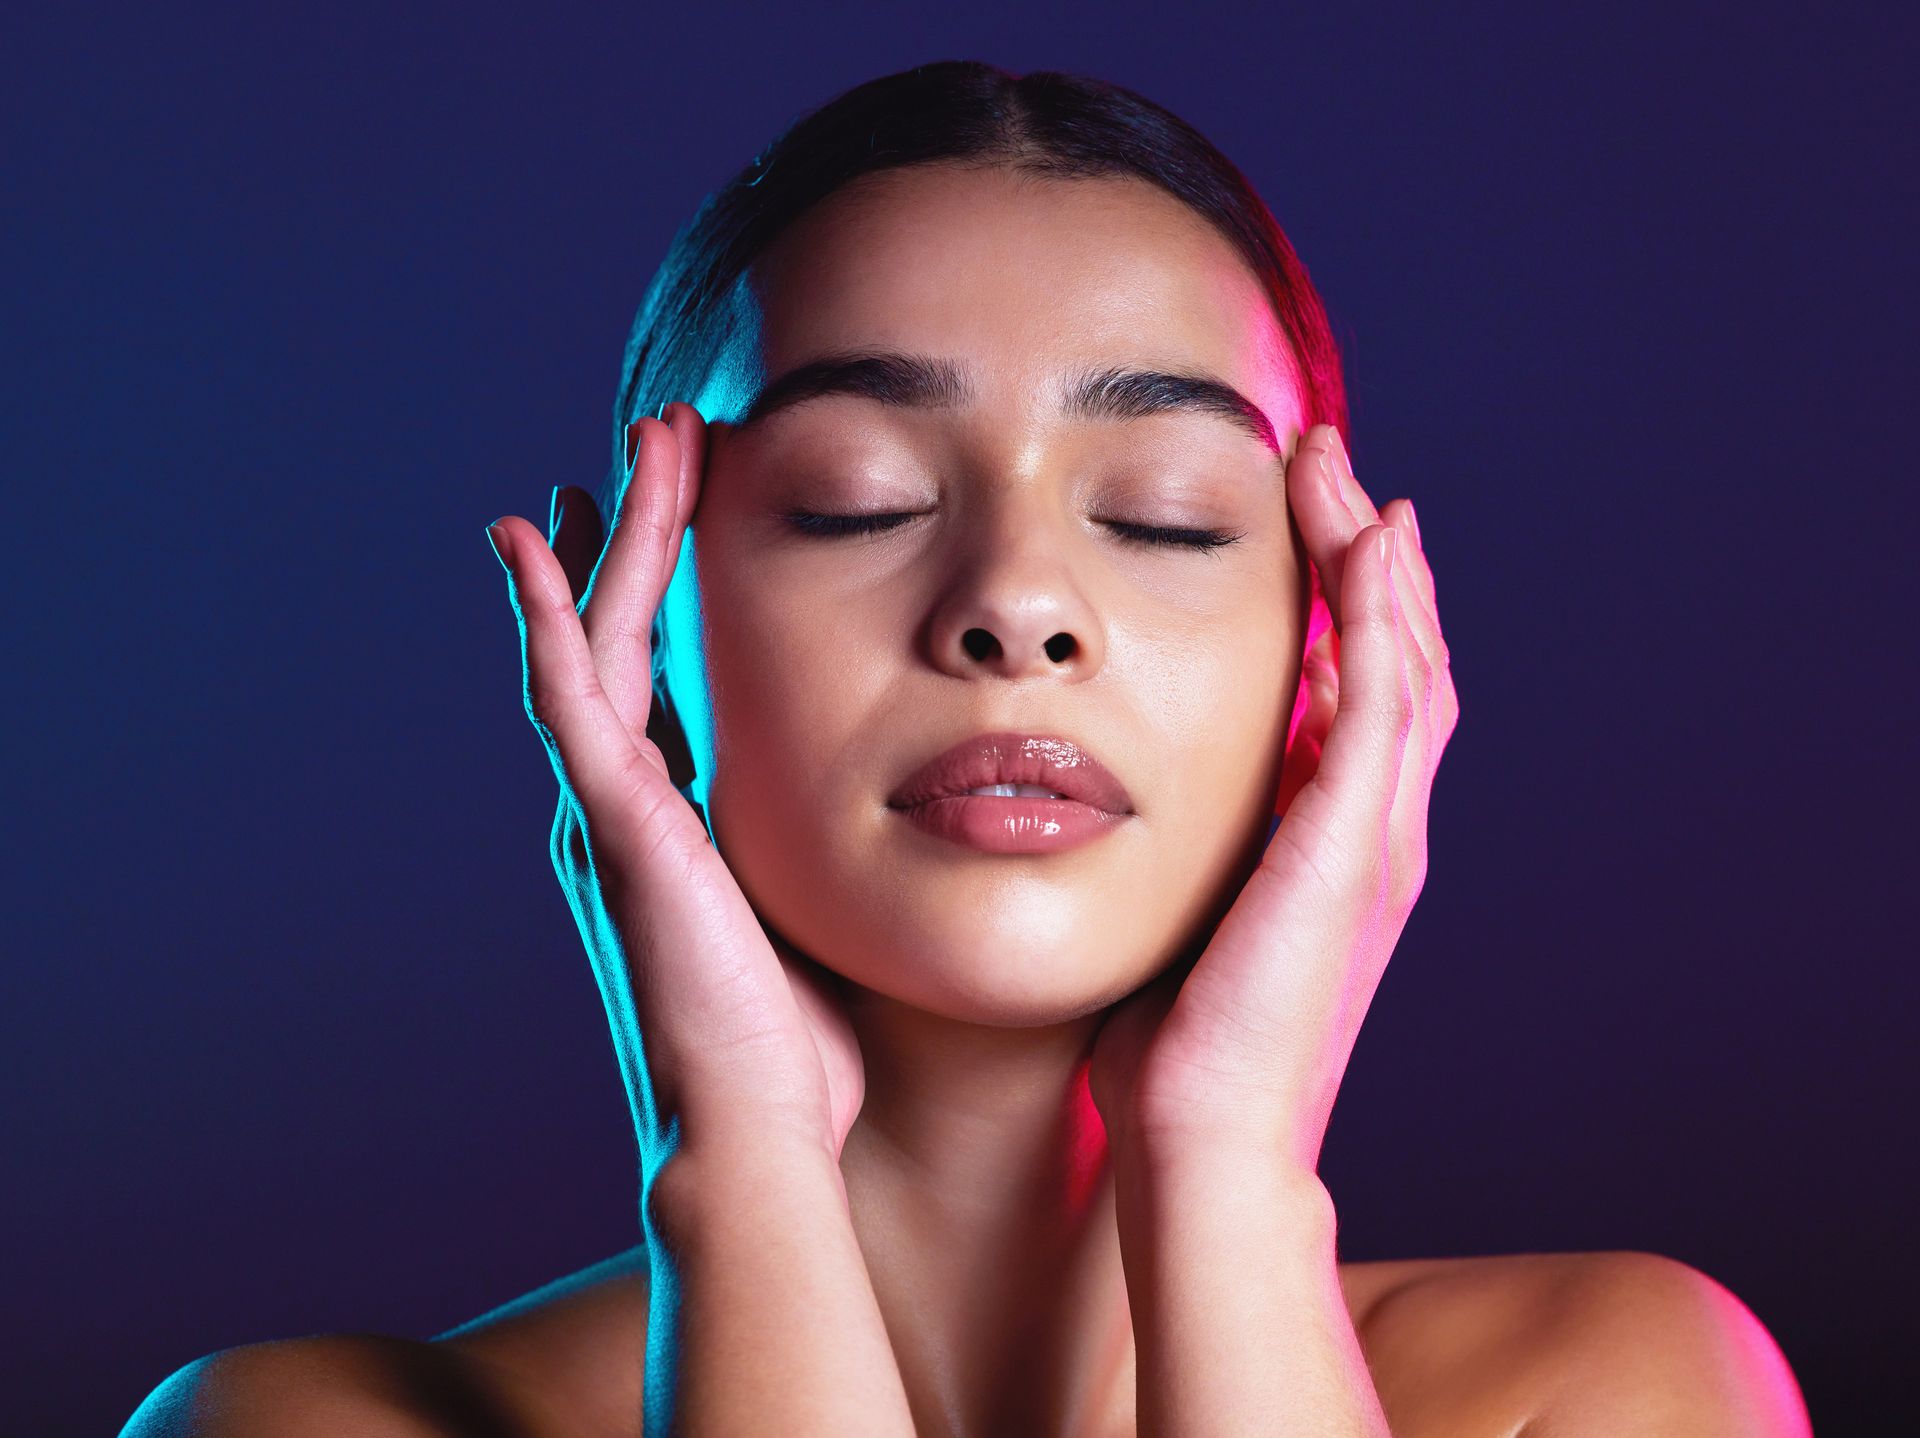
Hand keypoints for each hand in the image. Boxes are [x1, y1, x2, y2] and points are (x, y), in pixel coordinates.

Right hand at [487, 405, 865, 1167]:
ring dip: (617, 536)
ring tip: (641, 440)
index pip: (671, 673)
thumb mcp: (822, 911)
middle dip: (643, 531)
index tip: (696, 504)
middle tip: (662, 439)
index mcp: (683, 819)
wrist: (758, 1126)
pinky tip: (534, 542)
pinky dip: (548, 615)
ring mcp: (611, 809)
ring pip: (600, 639)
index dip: (675, 587)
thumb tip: (901, 805)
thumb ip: (830, 847)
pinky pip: (571, 695)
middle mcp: (631, 802)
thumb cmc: (801, 1044)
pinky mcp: (613, 822)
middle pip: (628, 633)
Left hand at [1088, 423, 1457, 1172]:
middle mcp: (1373, 826)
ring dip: (1374, 559)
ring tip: (1340, 476)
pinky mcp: (1351, 844)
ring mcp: (1374, 834)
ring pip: (1400, 661)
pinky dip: (1380, 619)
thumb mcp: (1187, 908)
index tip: (1308, 517)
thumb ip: (1194, 841)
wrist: (1200, 1132)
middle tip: (1329, 464)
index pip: (1358, 689)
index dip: (1346, 598)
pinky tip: (1365, 548)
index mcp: (1334, 839)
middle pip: (1396, 656)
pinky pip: (1378, 704)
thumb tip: (1136, 786)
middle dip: (1365, 553)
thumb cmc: (1176, 1039)